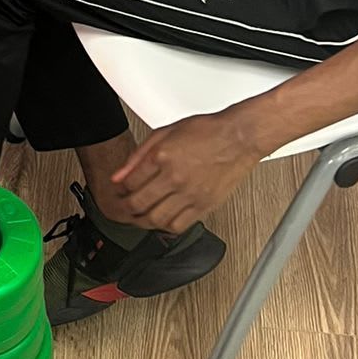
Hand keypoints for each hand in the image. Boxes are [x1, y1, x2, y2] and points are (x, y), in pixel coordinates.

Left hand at [111, 111, 264, 231]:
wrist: (239, 137)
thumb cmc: (207, 131)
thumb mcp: (164, 133)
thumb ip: (137, 156)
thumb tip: (118, 175)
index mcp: (162, 156)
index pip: (129, 183)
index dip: (119, 190)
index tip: (119, 191)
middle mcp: (175, 177)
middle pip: (138, 204)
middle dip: (125, 208)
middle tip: (123, 207)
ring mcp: (190, 194)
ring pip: (156, 219)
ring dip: (142, 221)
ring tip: (139, 216)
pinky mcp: (204, 206)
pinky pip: (178, 225)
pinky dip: (165, 226)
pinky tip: (162, 219)